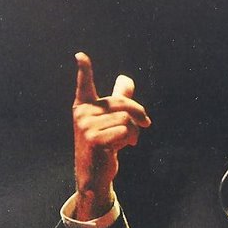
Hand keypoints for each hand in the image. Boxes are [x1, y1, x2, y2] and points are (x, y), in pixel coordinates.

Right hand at [72, 52, 151, 219]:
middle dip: (139, 113)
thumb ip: (119, 99)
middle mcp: (82, 113)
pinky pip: (124, 131)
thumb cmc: (105, 143)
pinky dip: (129, 140)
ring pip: (126, 119)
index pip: (85, 84)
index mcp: (85, 105)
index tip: (80, 55)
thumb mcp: (111, 120)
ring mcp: (86, 126)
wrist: (95, 172)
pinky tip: (120, 148)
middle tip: (147, 123)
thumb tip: (125, 79)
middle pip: (122, 103)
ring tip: (127, 141)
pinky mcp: (94, 139)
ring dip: (134, 132)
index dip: (84, 70)